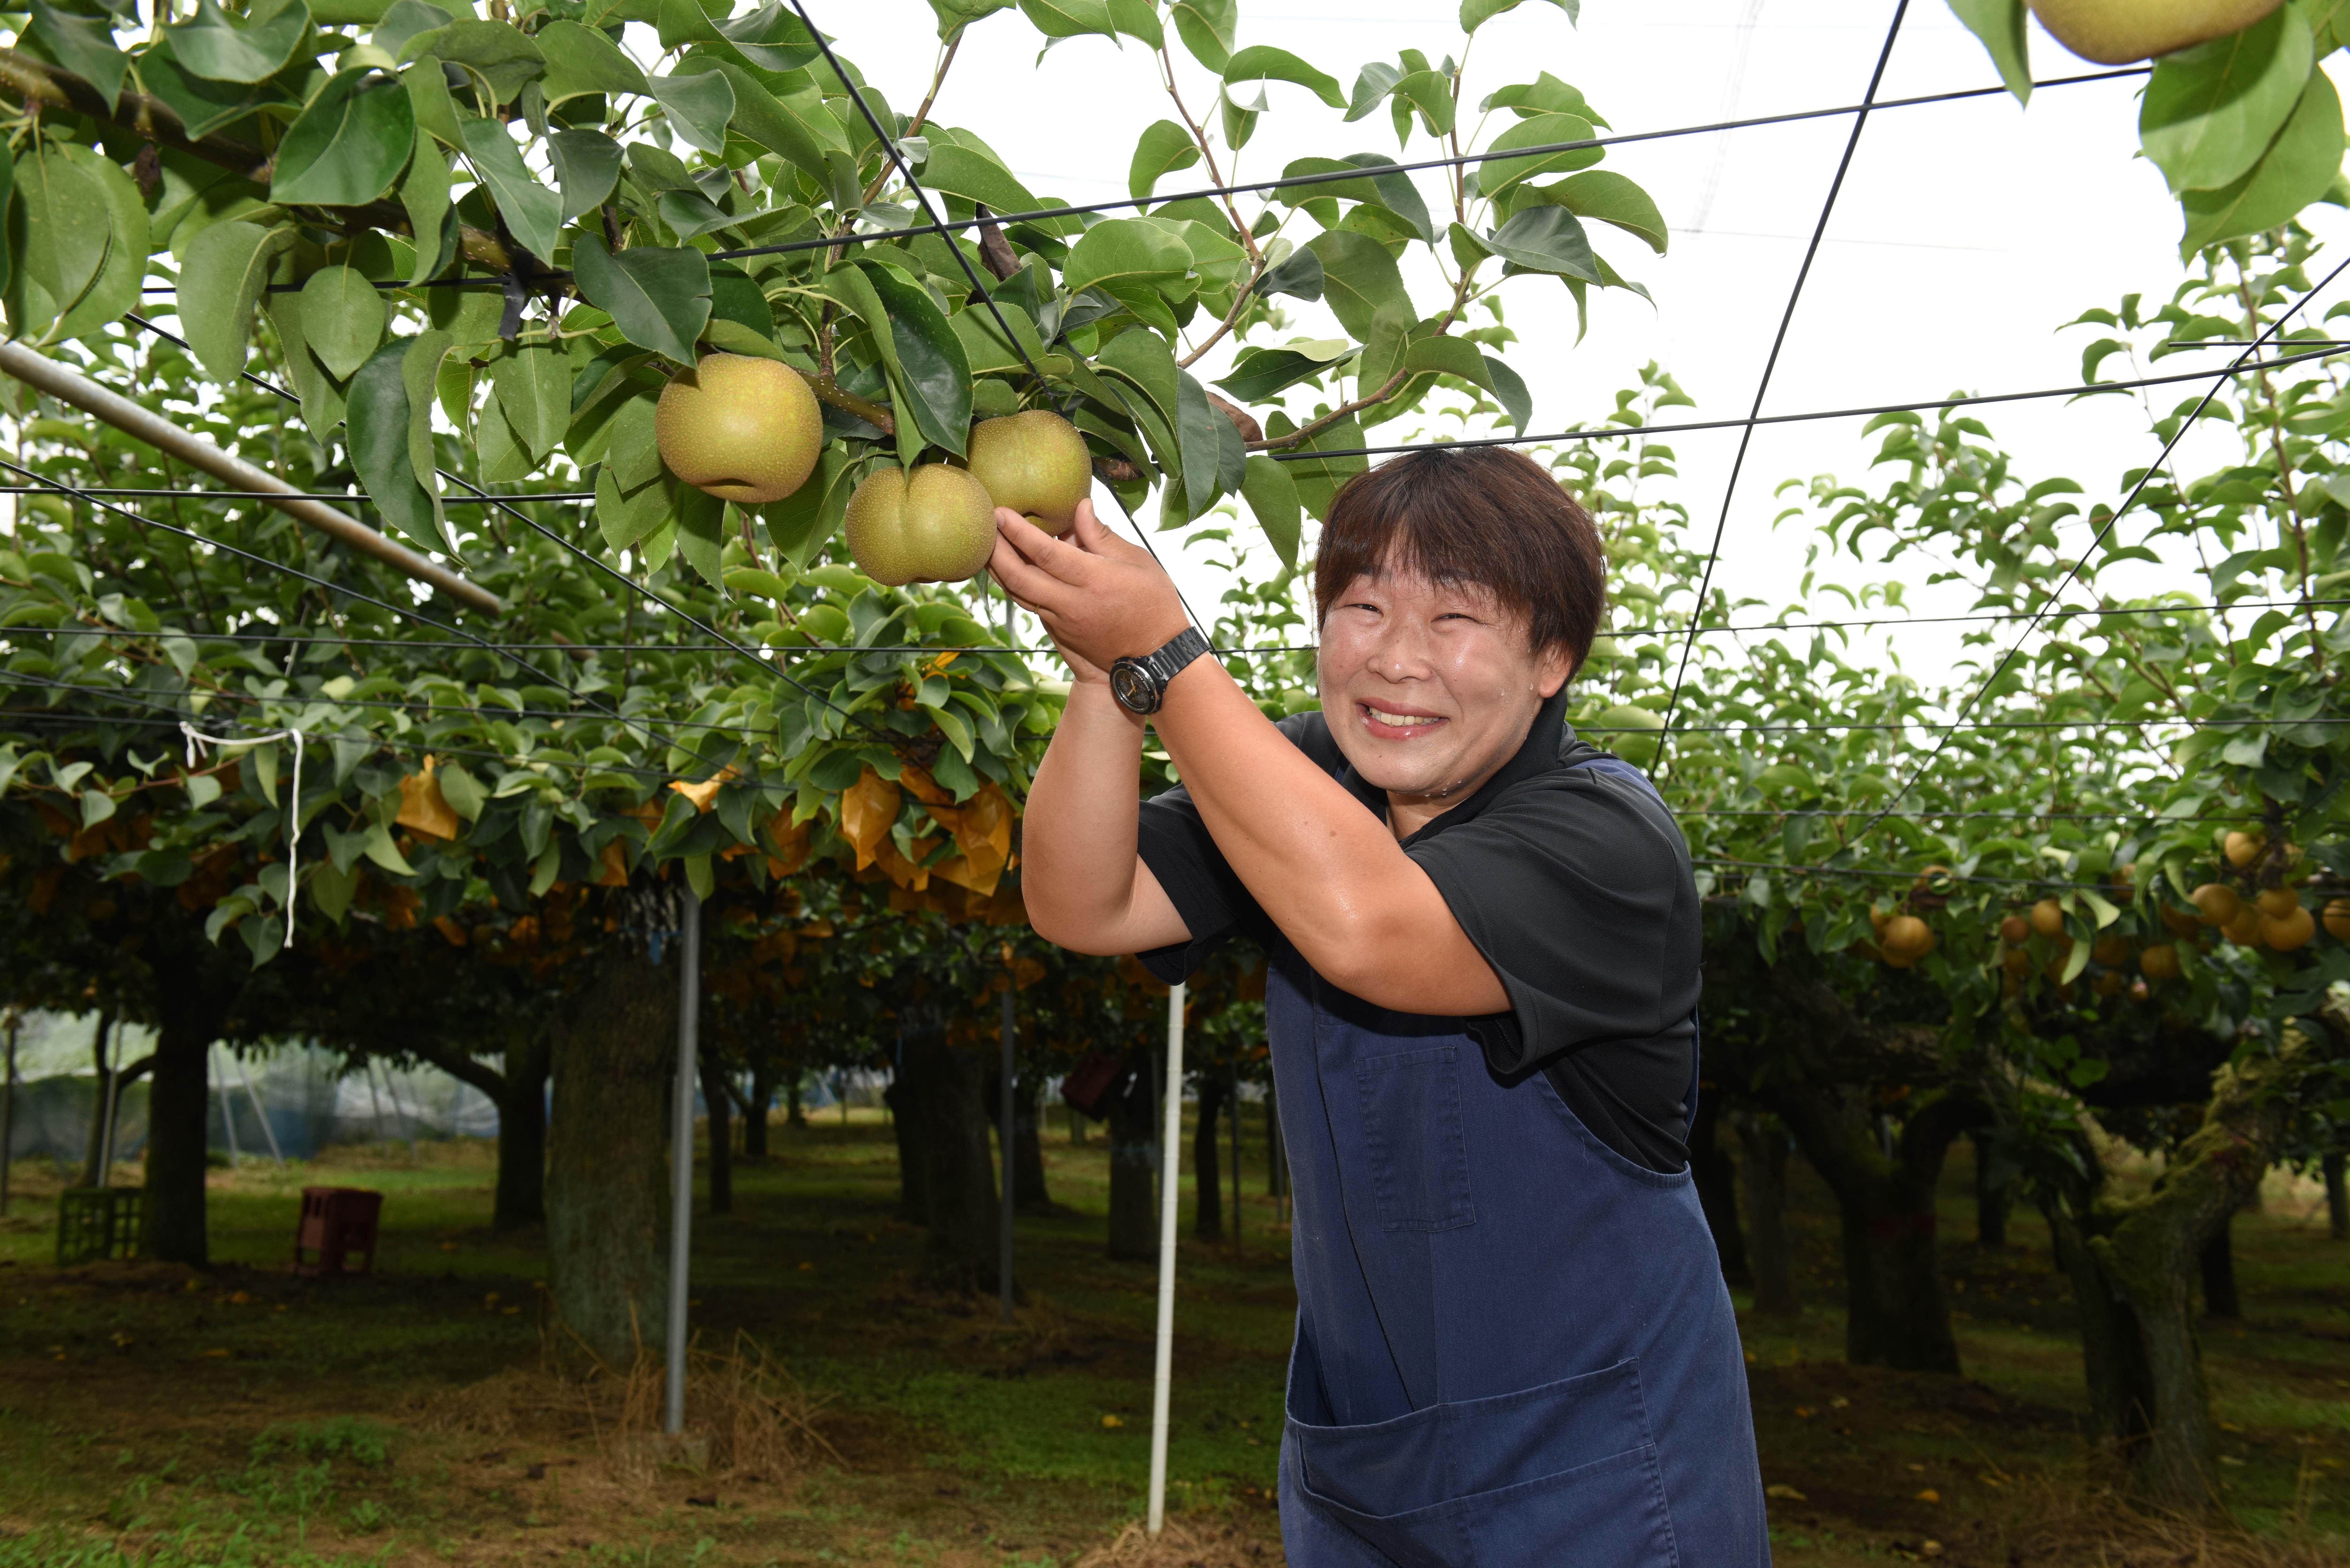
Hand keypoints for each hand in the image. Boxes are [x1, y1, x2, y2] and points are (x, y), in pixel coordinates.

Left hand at [990, 500, 1191, 681]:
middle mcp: (1072, 603)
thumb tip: (1079, 506)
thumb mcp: (1138, 563)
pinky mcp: (1057, 631)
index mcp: (1094, 580)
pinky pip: (1028, 602)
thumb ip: (1102, 536)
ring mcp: (1061, 621)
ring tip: (986, 543)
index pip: (1046, 554)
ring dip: (998, 568)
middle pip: (1019, 576)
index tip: (999, 513)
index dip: (1019, 533)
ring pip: (1018, 592)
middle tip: (983, 526)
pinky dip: (1013, 582)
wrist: (1154, 659)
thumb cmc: (1153, 604)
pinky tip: (1006, 566)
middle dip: (996, 550)